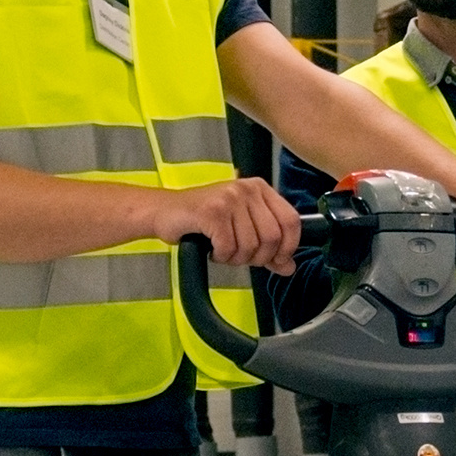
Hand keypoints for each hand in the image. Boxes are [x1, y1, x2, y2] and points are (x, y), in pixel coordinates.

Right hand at [169, 177, 303, 271]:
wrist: (164, 212)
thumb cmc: (203, 220)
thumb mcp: (241, 230)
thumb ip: (267, 248)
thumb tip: (288, 266)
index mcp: (260, 189)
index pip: (291, 220)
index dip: (288, 246)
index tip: (277, 260)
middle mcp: (247, 189)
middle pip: (272, 237)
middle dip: (257, 257)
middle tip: (239, 256)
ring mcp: (229, 198)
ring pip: (250, 245)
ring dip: (235, 258)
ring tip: (222, 250)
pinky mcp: (212, 211)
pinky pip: (228, 247)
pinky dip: (221, 256)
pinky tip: (212, 249)